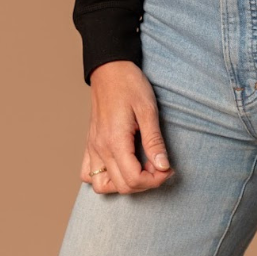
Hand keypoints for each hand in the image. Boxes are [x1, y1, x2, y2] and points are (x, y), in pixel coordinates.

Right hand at [82, 61, 175, 193]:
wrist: (110, 69)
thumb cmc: (130, 84)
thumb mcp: (148, 109)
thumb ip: (154, 141)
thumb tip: (163, 167)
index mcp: (115, 141)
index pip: (133, 180)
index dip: (155, 180)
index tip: (167, 168)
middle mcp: (100, 148)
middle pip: (122, 186)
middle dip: (145, 183)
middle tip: (160, 165)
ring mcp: (93, 147)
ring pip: (102, 186)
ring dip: (124, 184)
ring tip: (140, 167)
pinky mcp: (90, 144)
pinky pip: (88, 174)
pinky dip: (104, 178)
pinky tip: (121, 165)